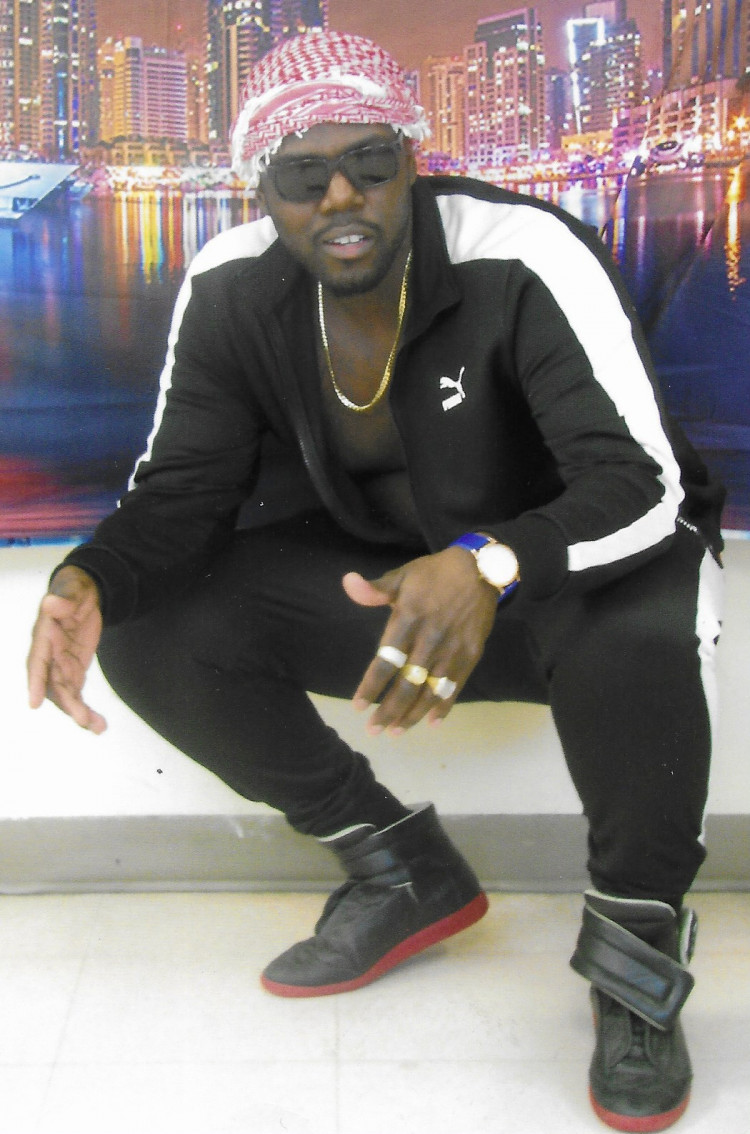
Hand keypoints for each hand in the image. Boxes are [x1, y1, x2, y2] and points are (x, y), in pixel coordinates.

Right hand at [27, 565, 106, 733]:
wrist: (81, 596)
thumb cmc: (73, 591)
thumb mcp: (72, 592)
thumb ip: (63, 601)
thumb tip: (50, 603)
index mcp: (44, 637)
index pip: (37, 662)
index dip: (35, 682)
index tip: (34, 703)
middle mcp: (49, 657)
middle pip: (53, 685)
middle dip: (67, 704)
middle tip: (83, 719)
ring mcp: (60, 666)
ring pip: (65, 695)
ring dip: (79, 712)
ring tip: (97, 727)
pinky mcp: (73, 672)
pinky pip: (76, 694)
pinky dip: (86, 709)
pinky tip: (99, 725)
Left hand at [343, 547, 497, 734]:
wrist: (481, 569)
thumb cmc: (433, 574)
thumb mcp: (402, 576)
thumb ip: (375, 589)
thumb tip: (348, 582)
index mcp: (409, 619)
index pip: (386, 660)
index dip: (371, 686)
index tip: (357, 706)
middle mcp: (430, 639)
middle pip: (407, 683)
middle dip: (389, 710)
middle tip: (373, 730)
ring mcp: (453, 649)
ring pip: (430, 690)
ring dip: (413, 714)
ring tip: (396, 732)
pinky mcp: (471, 654)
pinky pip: (455, 686)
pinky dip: (443, 706)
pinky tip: (431, 723)